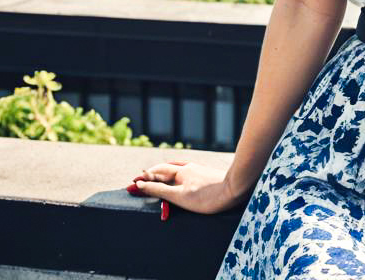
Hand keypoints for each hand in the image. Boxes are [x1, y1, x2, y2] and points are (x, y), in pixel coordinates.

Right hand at [128, 159, 244, 215]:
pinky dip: (176, 172)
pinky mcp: (205, 174)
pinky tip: (180, 174)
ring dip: (163, 172)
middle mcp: (187, 168)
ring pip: (176, 168)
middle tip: (138, 181)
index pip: (155, 174)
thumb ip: (159, 190)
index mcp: (179, 173)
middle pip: (164, 169)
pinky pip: (186, 170)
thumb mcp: (179, 196)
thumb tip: (140, 185)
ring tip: (155, 174)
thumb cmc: (207, 197)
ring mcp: (197, 169)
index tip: (130, 186)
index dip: (143, 180)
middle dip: (150, 175)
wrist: (235, 188)